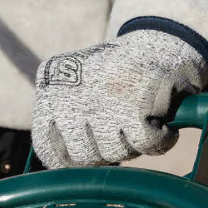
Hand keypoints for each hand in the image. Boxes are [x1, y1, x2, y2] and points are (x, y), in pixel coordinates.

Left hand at [31, 29, 206, 168]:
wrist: (161, 38)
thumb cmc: (116, 76)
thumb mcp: (78, 88)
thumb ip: (66, 125)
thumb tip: (60, 169)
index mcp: (50, 87)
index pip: (46, 145)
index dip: (69, 160)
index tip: (88, 153)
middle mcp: (70, 91)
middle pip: (82, 156)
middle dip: (106, 152)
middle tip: (121, 129)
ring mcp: (100, 97)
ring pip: (114, 152)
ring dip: (133, 145)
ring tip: (140, 118)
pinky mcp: (134, 105)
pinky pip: (145, 145)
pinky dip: (161, 140)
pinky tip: (162, 124)